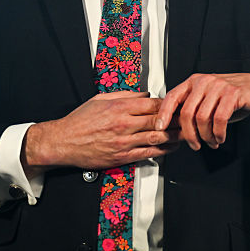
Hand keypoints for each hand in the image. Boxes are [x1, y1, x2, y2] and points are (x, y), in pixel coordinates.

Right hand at [22, 91, 178, 174]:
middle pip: (160, 120)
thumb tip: (144, 94)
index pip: (154, 104)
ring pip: (157, 138)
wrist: (62, 142)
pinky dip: (162, 151)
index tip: (177, 105)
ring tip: (184, 134)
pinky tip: (170, 148)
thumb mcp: (101, 98)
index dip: (170, 104)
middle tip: (187, 119)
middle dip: (176, 120)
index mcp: (120, 107)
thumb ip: (125, 95)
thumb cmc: (79, 121)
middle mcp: (124, 124)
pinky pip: (148, 153)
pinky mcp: (122, 156)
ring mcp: (124, 141)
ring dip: (174, 136)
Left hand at [154, 72, 249, 150]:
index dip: (164, 114)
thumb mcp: (210, 99)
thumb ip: (193, 108)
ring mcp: (219, 86)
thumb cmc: (235, 96)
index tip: (160, 128)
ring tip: (211, 142)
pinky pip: (219, 119)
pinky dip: (218, 133)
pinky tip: (220, 137)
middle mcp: (205, 81)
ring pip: (202, 118)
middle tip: (195, 145)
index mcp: (195, 81)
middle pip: (187, 112)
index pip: (172, 97)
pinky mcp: (233, 94)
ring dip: (206, 136)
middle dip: (189, 134)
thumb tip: (176, 128)